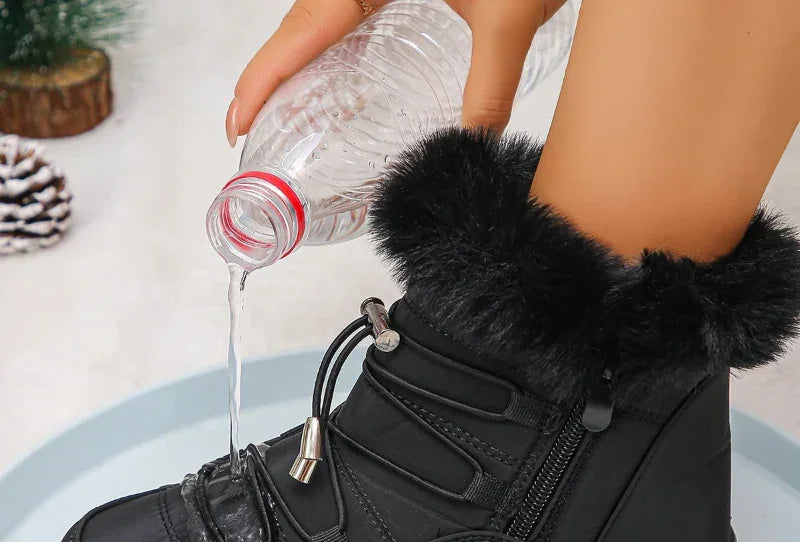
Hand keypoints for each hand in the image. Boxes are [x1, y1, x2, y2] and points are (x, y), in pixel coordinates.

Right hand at [226, 0, 566, 145]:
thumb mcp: (511, 17)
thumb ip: (490, 87)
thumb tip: (473, 148)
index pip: (306, 26)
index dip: (265, 75)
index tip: (238, 117)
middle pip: (302, 18)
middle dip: (269, 72)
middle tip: (247, 123)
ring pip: (321, 11)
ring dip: (294, 58)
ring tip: (275, 104)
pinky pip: (348, 6)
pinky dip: (329, 41)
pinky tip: (332, 71)